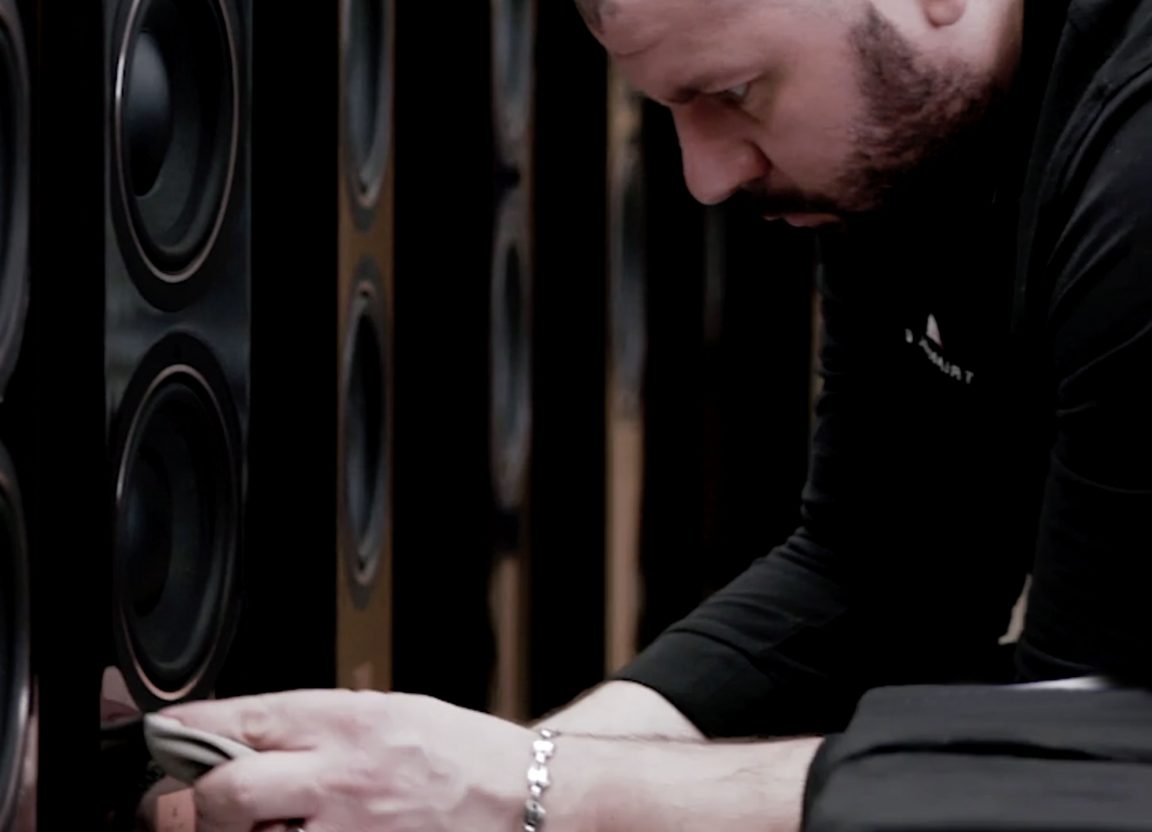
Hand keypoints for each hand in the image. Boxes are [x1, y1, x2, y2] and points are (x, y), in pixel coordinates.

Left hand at [159, 689, 539, 831]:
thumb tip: (245, 735)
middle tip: (186, 805)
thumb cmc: (461, 754)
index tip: (164, 737)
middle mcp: (342, 777)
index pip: (242, 719)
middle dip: (192, 801)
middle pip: (227, 790)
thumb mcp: (389, 711)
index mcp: (349, 721)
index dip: (185, 730)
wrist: (524, 800)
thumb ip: (319, 724)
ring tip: (245, 826)